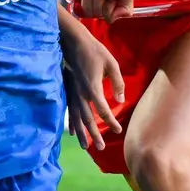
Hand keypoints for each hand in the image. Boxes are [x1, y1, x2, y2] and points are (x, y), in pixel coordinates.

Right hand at [59, 27, 123, 150]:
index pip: (103, 110)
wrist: (72, 42)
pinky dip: (72, 123)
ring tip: (86, 147)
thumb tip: (120, 100)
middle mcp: (82, 94)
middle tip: (100, 148)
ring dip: (82, 134)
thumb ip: (117, 83)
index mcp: (93, 88)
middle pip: (88, 119)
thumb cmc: (95, 51)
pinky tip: (72, 133)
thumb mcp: (111, 63)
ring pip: (77, 118)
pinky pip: (70, 111)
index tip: (118, 130)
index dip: (111, 122)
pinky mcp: (69, 91)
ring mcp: (74, 93)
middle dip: (94, 134)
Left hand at [66, 0, 134, 21]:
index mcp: (110, 6)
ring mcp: (88, 5)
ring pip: (90, 13)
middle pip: (99, 16)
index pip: (109, 18)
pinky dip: (85, 0)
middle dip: (102, 3)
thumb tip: (112, 19)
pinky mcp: (77, 2)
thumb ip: (126, 10)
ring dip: (94, 0)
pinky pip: (80, 10)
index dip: (110, 9)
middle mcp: (99, 7)